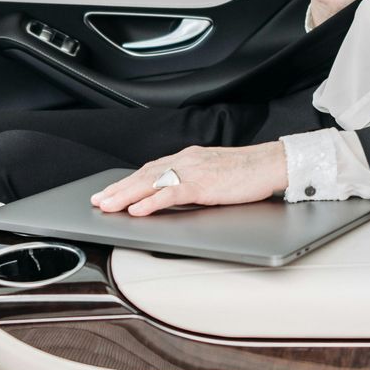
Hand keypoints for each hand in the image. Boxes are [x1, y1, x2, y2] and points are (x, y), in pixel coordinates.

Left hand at [91, 143, 289, 216]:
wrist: (270, 164)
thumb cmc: (247, 172)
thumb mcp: (213, 174)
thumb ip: (192, 181)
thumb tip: (173, 194)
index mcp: (187, 158)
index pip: (150, 170)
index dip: (128, 182)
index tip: (110, 192)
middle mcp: (186, 161)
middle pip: (144, 175)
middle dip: (118, 189)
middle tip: (98, 201)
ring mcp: (193, 171)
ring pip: (152, 183)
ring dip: (127, 195)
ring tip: (108, 206)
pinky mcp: (203, 184)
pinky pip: (172, 193)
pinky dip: (152, 202)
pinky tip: (138, 210)